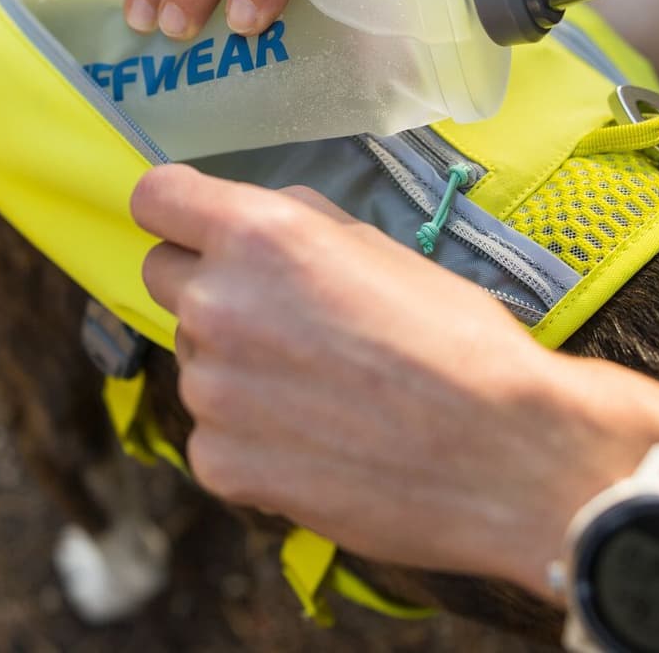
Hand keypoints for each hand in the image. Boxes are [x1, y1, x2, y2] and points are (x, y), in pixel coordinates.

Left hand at [131, 164, 658, 593]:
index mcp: (256, 236)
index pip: (155, 198)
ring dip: (236, 367)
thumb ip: (297, 227)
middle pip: (163, 277)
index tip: (194, 226)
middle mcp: (216, 304)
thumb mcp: (380, 247)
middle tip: (278, 317)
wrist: (504, 455)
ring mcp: (209, 388)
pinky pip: (213, 432)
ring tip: (322, 392)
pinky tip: (319, 443)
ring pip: (195, 359)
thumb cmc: (456, 341)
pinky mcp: (218, 460)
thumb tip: (251, 224)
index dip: (177, 210)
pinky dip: (251, 437)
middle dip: (208, 287)